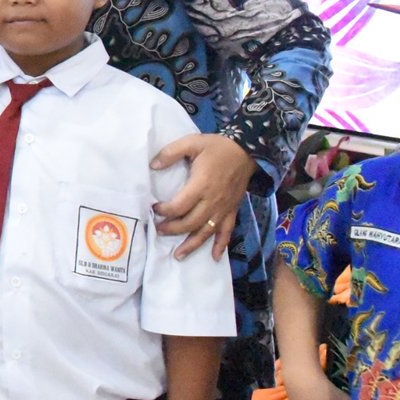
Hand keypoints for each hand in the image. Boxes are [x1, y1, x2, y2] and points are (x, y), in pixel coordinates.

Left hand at [152, 133, 256, 259]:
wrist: (247, 151)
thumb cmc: (217, 147)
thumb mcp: (192, 142)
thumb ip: (170, 153)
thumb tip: (153, 165)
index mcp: (201, 185)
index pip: (179, 206)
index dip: (164, 211)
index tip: (154, 208)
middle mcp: (212, 201)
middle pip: (190, 223)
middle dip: (172, 229)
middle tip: (158, 230)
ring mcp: (224, 208)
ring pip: (206, 232)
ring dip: (192, 245)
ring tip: (178, 256)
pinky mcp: (232, 210)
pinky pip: (227, 231)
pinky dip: (221, 245)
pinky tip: (214, 257)